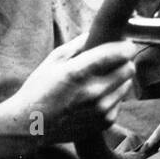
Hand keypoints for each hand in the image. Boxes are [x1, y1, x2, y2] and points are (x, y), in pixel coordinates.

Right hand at [4, 34, 137, 143]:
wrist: (30, 126)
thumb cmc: (38, 90)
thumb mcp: (52, 60)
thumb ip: (78, 44)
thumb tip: (99, 32)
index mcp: (78, 72)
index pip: (119, 53)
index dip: (124, 46)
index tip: (123, 44)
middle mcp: (93, 92)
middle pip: (129, 68)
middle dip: (122, 62)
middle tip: (110, 62)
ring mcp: (100, 110)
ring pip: (127, 85)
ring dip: (117, 80)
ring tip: (98, 82)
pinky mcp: (105, 123)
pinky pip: (120, 102)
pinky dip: (111, 98)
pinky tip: (94, 99)